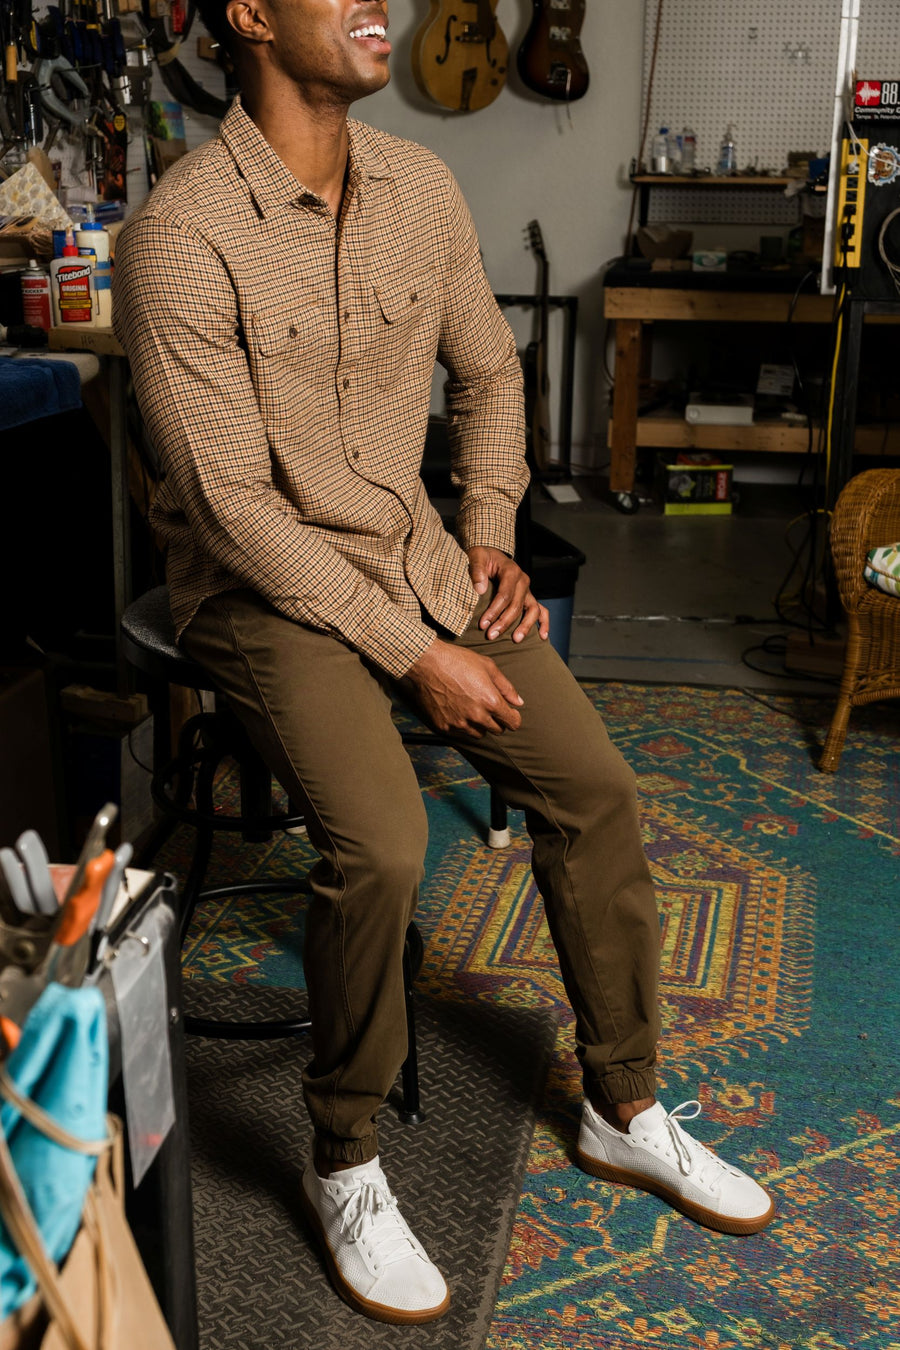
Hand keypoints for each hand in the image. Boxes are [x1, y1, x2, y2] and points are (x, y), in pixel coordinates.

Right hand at [403, 639, 523, 737]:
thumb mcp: (488, 667)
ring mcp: (459, 723)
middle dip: (497, 720)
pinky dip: (461, 724)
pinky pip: (459, 732)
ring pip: (478, 733)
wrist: (427, 663)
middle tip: (488, 706)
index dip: (513, 717)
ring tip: (471, 707)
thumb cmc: (458, 660)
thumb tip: (518, 702)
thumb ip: (506, 687)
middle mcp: (476, 716)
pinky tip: (456, 708)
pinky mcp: (444, 726)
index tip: (509, 713)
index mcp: (490, 702)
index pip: (512, 723)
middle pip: (497, 730)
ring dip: (480, 724)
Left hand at [467, 546, 549, 642]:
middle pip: (517, 606)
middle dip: (504, 622)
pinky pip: (541, 611)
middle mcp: (523, 581)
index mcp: (511, 571)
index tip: (483, 624)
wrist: (490, 556)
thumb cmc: (483, 557)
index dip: (494, 611)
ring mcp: (528, 591)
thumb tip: (480, 589)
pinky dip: (543, 623)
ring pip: (533, 610)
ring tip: (516, 640)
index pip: (505, 595)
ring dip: (525, 626)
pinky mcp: (529, 598)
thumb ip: (477, 570)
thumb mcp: (476, 556)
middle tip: (491, 635)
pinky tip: (542, 636)